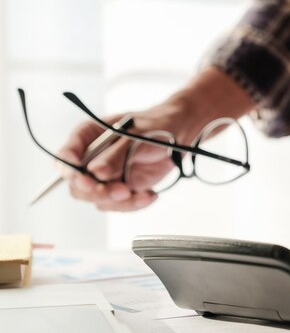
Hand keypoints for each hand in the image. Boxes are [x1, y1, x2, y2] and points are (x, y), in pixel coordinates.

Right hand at [57, 67, 254, 210]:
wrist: (179, 135)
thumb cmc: (156, 127)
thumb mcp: (136, 137)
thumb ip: (115, 155)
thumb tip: (96, 173)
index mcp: (88, 136)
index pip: (66, 156)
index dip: (69, 170)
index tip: (85, 179)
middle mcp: (92, 158)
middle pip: (78, 185)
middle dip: (96, 192)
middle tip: (119, 191)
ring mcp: (106, 176)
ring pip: (97, 199)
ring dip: (117, 201)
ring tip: (139, 193)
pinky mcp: (122, 188)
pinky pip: (119, 205)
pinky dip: (134, 204)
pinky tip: (149, 195)